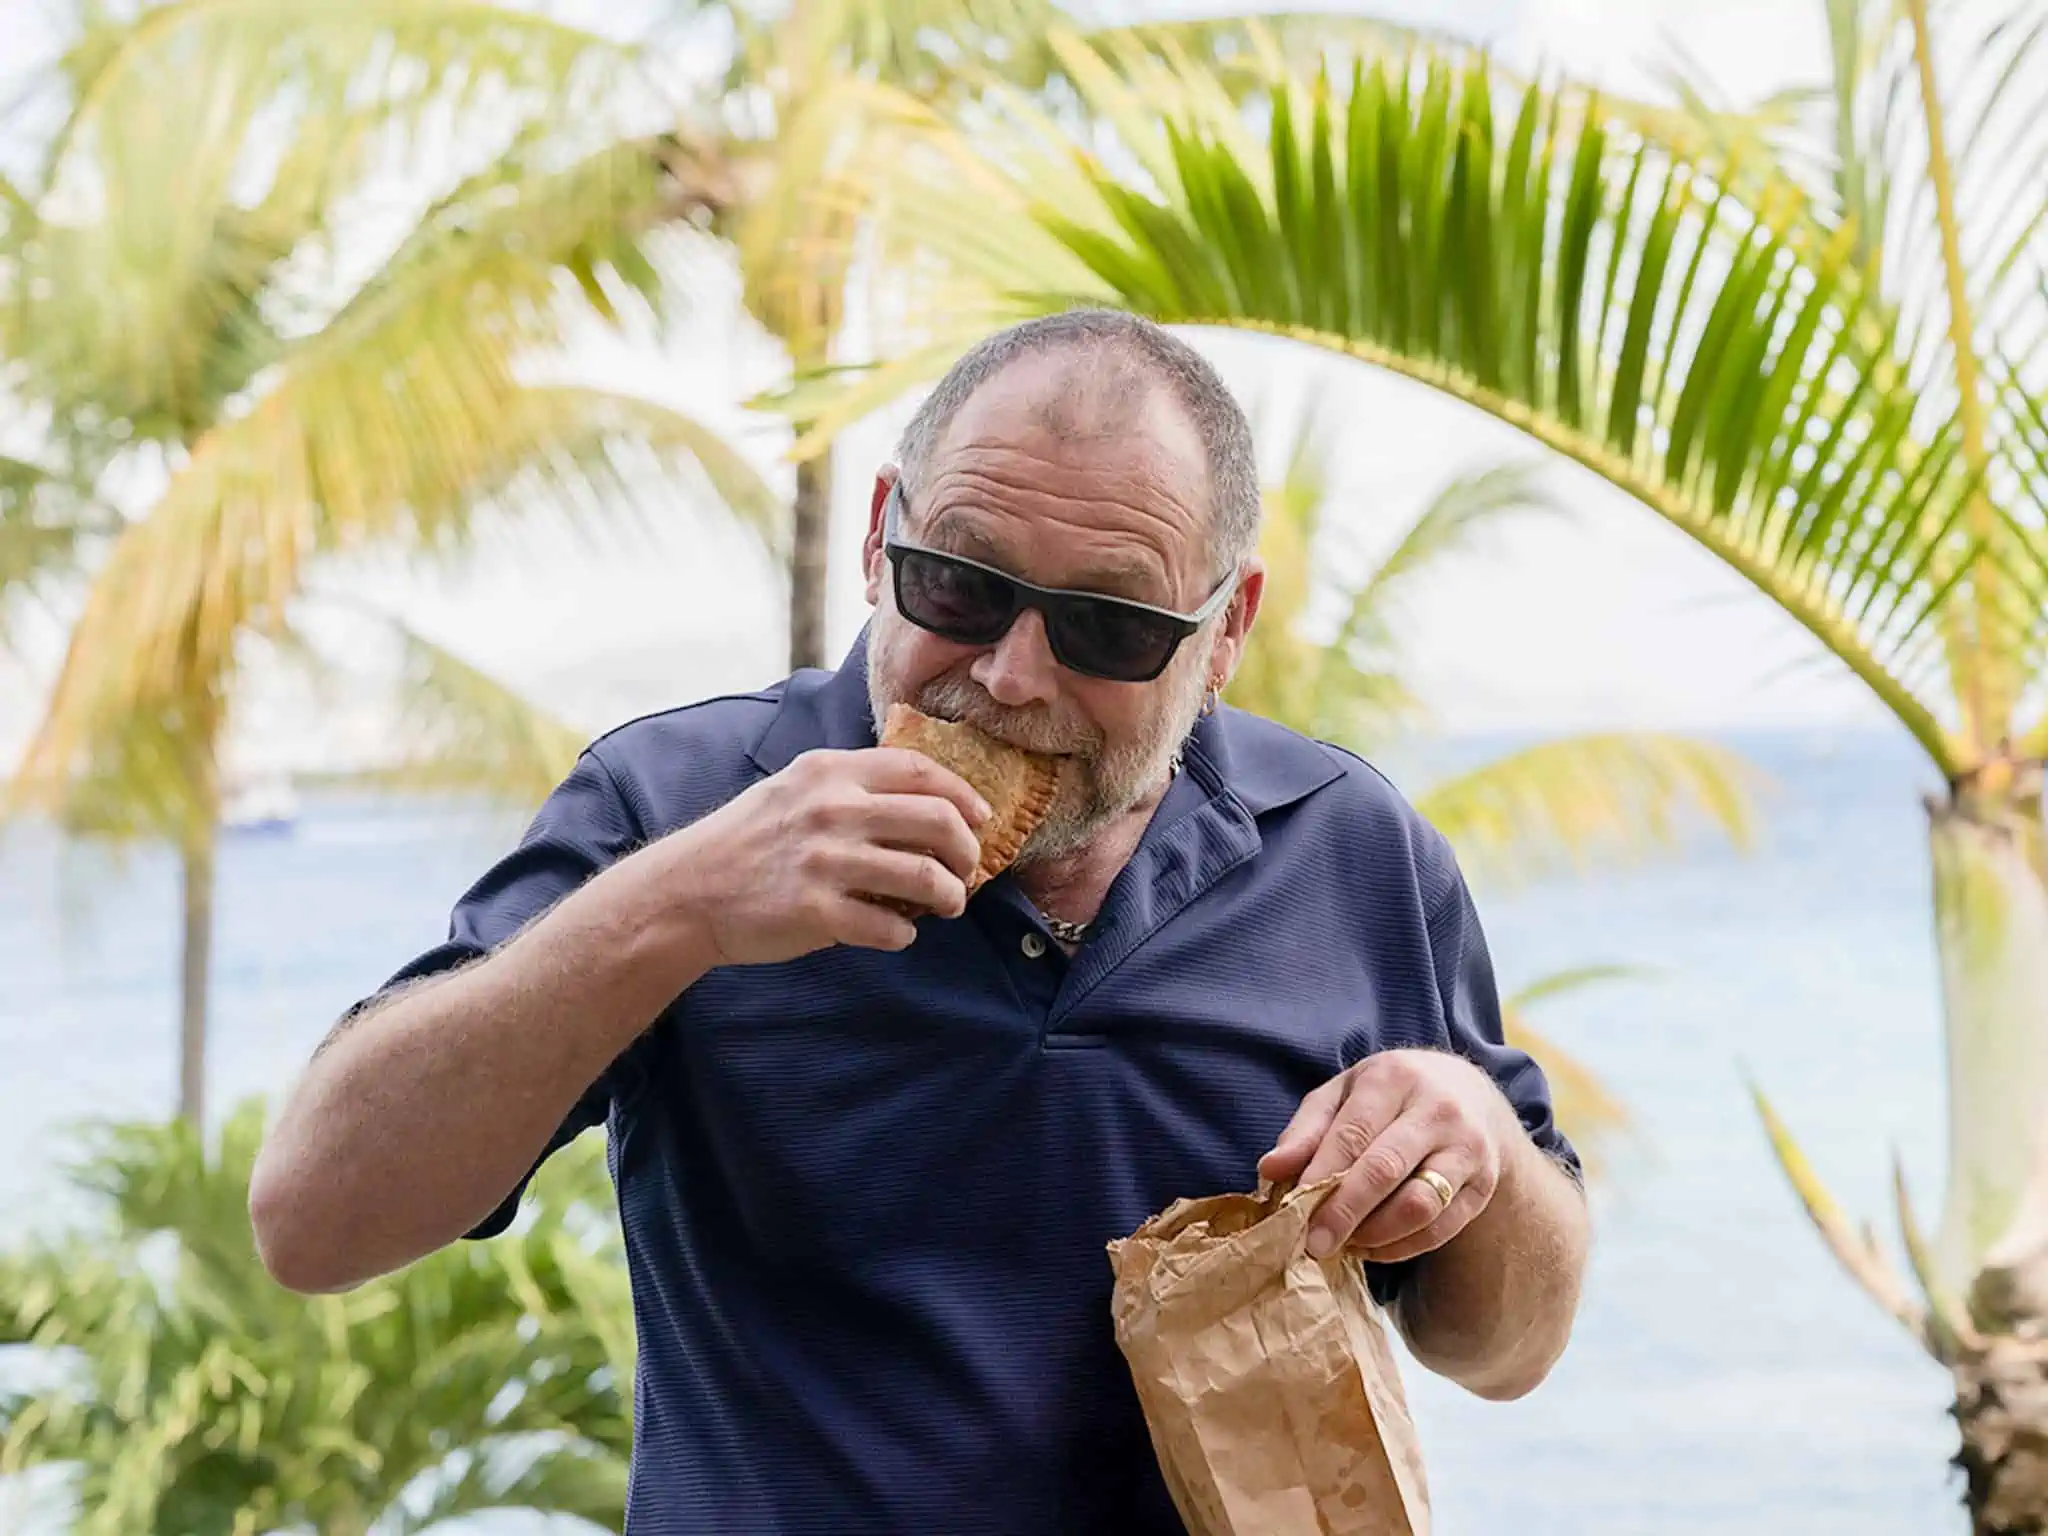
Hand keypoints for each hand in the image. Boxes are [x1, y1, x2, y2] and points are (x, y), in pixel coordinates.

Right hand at [657, 746, 990, 966]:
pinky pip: (889, 927)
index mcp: (829, 772)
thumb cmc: (745, 840)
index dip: (962, 795)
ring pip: (924, 877)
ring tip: (949, 903)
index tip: (980, 818)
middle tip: (969, 869)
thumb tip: (919, 801)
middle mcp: (831, 810)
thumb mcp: (792, 787)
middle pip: (936, 821)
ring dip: (951, 895)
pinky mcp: (816, 911)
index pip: (920, 771)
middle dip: (967, 850)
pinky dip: (905, 933)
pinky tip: (899, 932)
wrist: (687, 892)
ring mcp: (825, 862)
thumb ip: (847, 785)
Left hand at [1257, 1049, 1521, 1263]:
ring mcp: (1468, 1148)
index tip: (1292, 1212)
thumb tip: (1270, 1170)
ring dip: (1374, 1234)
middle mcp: (1438, 1109)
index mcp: (1394, 1078)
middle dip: (1344, 1213)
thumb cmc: (1389, 1096)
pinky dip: (1401, 1247)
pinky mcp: (1483, 1185)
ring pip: (1419, 1205)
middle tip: (1313, 1244)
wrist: (1470, 1095)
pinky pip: (1440, 1228)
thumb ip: (1306, 1130)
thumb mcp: (1343, 1094)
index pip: (1353, 1134)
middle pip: (1385, 1170)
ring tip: (1345, 1242)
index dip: (1320, 1176)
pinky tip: (1373, 1247)